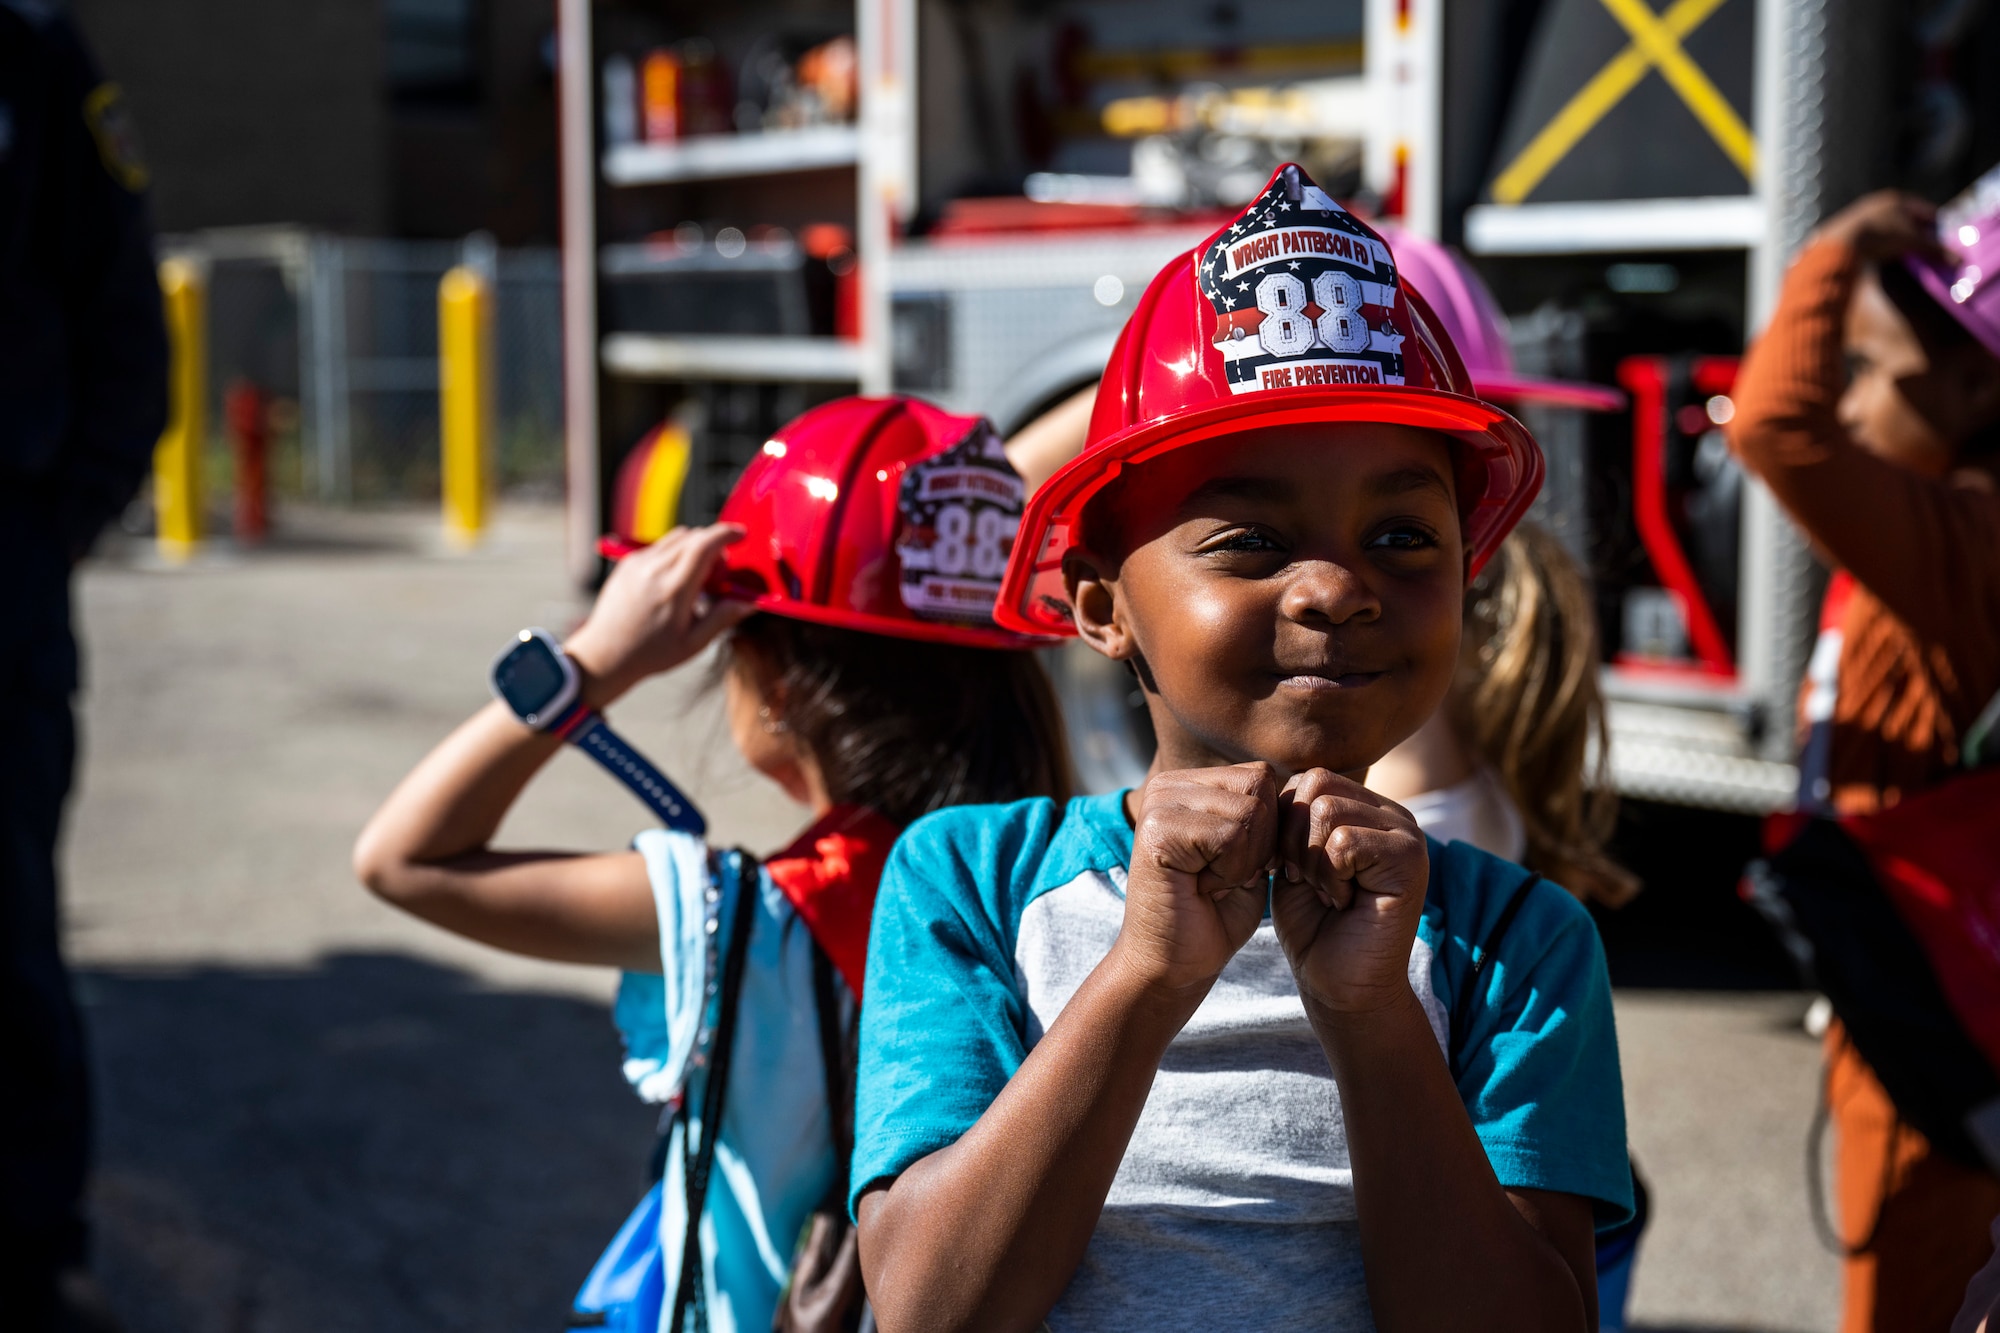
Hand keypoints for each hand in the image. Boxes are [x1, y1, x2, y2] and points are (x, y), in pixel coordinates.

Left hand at [563, 524, 752, 706]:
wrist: (605, 655)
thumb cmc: (650, 654)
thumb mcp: (693, 644)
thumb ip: (723, 618)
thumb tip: (749, 602)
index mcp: (674, 590)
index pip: (704, 544)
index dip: (727, 534)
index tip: (741, 535)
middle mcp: (654, 570)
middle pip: (693, 536)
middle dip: (714, 545)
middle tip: (719, 574)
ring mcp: (637, 564)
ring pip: (676, 537)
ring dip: (694, 547)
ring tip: (696, 578)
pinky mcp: (627, 563)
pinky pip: (658, 546)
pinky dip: (674, 553)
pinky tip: (674, 580)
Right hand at [1116, 763, 1278, 995]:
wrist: (1175, 964)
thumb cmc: (1215, 913)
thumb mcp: (1251, 853)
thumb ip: (1266, 815)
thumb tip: (1301, 783)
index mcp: (1188, 784)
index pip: (1262, 775)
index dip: (1271, 827)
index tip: (1243, 865)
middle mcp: (1168, 785)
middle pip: (1259, 785)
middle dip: (1262, 841)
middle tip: (1229, 875)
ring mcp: (1158, 803)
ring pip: (1251, 811)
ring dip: (1247, 859)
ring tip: (1214, 881)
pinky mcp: (1158, 830)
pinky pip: (1232, 836)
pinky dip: (1232, 871)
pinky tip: (1204, 888)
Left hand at [1269, 770, 1428, 1016]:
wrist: (1338, 985)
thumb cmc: (1313, 924)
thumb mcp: (1291, 859)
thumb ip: (1289, 817)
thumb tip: (1268, 781)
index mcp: (1367, 807)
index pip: (1308, 778)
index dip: (1281, 822)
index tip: (1285, 867)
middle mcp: (1392, 813)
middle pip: (1316, 784)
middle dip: (1291, 837)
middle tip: (1305, 880)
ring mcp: (1407, 833)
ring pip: (1327, 811)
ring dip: (1311, 860)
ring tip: (1326, 892)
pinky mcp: (1411, 860)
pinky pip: (1345, 841)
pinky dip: (1329, 876)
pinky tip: (1343, 901)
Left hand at [1813, 190, 1947, 265]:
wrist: (1839, 244)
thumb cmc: (1880, 237)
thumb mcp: (1912, 243)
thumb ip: (1935, 250)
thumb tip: (1958, 260)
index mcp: (1897, 200)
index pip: (1924, 211)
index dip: (1935, 225)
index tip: (1942, 238)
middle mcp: (1877, 203)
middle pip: (1905, 218)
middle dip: (1916, 233)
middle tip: (1925, 248)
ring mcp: (1860, 214)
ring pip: (1885, 227)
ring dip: (1895, 239)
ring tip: (1903, 254)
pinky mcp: (1846, 229)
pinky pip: (1869, 236)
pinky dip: (1878, 244)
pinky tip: (1879, 256)